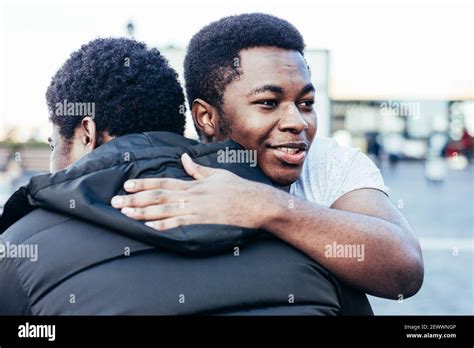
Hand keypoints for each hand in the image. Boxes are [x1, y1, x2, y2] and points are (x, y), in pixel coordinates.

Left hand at [111, 153, 269, 230]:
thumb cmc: (238, 188)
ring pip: (163, 211)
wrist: (255, 203)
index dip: (143, 184)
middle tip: (116, 201)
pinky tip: (148, 227)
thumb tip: (183, 158)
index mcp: (193, 184)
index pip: (162, 183)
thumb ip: (197, 169)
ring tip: (125, 213)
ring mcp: (196, 210)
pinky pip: (179, 225)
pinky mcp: (202, 223)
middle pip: (157, 197)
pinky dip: (163, 226)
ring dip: (142, 212)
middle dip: (134, 199)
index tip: (126, 184)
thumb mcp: (217, 174)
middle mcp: (191, 196)